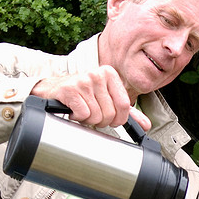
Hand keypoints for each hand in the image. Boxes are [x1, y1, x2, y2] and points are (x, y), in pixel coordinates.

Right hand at [31, 67, 151, 131]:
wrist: (53, 89)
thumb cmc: (82, 94)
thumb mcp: (107, 99)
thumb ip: (128, 112)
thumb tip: (146, 124)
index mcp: (110, 74)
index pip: (124, 105)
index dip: (118, 119)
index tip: (111, 119)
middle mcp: (97, 74)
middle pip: (110, 113)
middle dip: (101, 120)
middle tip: (92, 113)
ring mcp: (83, 81)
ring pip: (96, 116)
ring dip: (88, 119)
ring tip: (82, 110)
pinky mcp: (70, 90)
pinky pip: (83, 114)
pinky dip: (78, 117)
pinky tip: (73, 109)